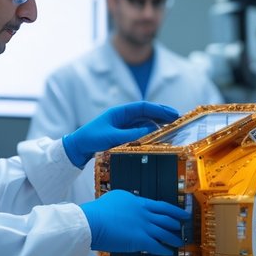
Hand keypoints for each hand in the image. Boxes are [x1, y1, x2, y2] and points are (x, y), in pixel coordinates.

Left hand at [63, 102, 179, 166]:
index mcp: (119, 112)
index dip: (159, 109)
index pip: (143, 107)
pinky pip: (140, 131)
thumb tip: (150, 132)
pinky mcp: (123, 134)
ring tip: (171, 130)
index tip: (172, 114)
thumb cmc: (90, 139)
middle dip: (162, 115)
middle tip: (178, 119)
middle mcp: (123, 117)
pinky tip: (158, 138)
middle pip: (147, 113)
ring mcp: (123, 125)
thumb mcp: (111, 137)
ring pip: (145, 122)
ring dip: (158, 125)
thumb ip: (130, 135)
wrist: (77, 148)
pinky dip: (150, 133)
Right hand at [81, 189, 189, 255]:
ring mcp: (144, 226)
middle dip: (176, 223)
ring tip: (180, 242)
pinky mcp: (141, 240)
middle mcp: (144, 213)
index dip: (174, 211)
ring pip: (165, 232)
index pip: (160, 206)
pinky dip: (164, 250)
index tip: (181, 213)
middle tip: (184, 226)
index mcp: (138, 202)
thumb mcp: (115, 199)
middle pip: (166, 218)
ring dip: (174, 238)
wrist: (93, 221)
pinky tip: (169, 253)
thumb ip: (126, 203)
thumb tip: (130, 206)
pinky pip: (157, 246)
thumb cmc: (98, 211)